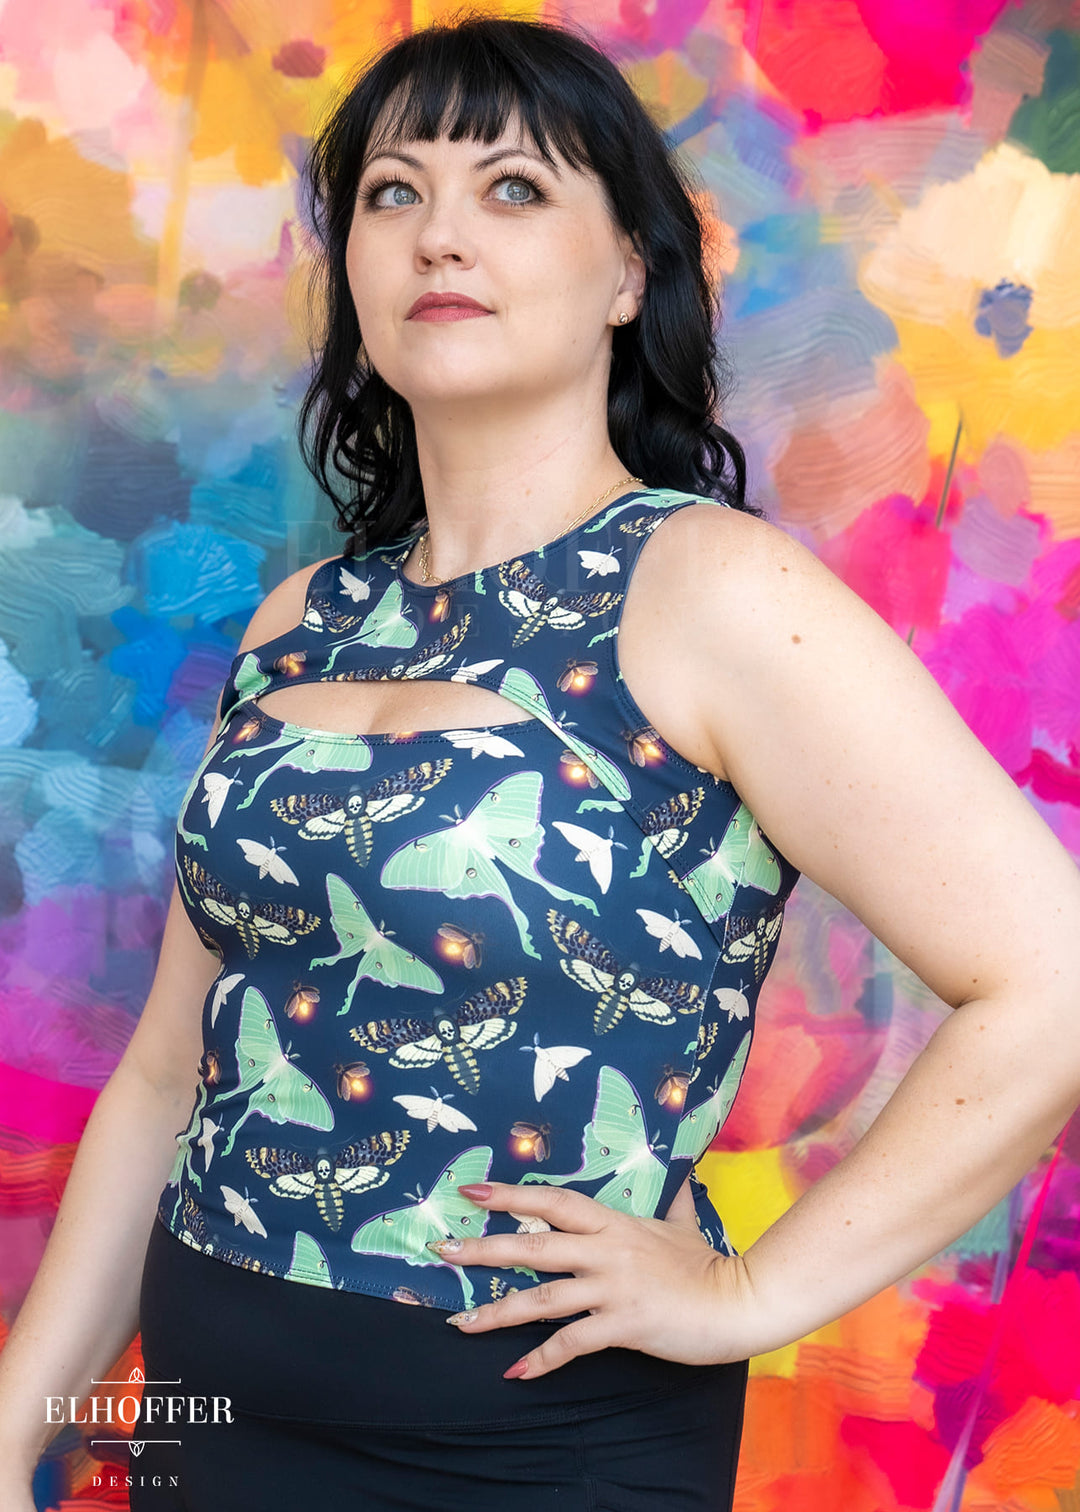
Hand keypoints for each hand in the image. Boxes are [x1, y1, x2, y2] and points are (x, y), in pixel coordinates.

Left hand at [426, 1176, 760, 1379]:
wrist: (739, 1301)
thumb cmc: (708, 1265)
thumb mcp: (684, 1223)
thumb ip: (672, 1197)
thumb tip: (679, 1172)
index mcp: (614, 1223)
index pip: (553, 1201)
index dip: (512, 1195)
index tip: (472, 1192)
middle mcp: (606, 1250)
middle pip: (533, 1246)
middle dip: (484, 1249)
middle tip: (442, 1250)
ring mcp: (612, 1288)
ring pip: (542, 1297)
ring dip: (496, 1311)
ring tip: (459, 1322)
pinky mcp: (623, 1325)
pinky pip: (572, 1343)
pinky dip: (541, 1360)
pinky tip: (514, 1372)